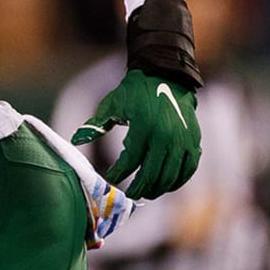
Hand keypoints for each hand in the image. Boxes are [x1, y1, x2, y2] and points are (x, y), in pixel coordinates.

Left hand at [71, 69, 200, 199]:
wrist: (167, 75)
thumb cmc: (135, 91)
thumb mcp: (112, 105)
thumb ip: (95, 125)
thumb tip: (75, 140)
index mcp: (144, 128)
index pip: (130, 162)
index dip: (118, 174)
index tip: (110, 180)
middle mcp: (166, 136)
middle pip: (151, 174)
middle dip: (138, 188)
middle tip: (129, 195)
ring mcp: (182, 140)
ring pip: (171, 176)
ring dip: (158, 189)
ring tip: (146, 193)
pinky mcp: (194, 140)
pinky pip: (189, 168)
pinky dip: (178, 180)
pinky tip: (167, 185)